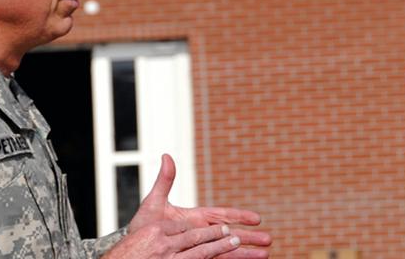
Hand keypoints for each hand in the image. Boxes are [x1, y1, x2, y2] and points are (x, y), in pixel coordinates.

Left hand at [128, 154, 270, 257]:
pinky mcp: (198, 258)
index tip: (256, 219)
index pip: (221, 216)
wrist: (135, 248)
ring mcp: (201, 247)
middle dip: (250, 237)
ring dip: (247, 252)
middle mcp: (202, 232)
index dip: (239, 217)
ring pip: (228, 249)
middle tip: (269, 239)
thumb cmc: (143, 225)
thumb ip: (164, 181)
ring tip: (266, 254)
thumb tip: (165, 156)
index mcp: (195, 217)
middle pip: (231, 234)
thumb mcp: (154, 202)